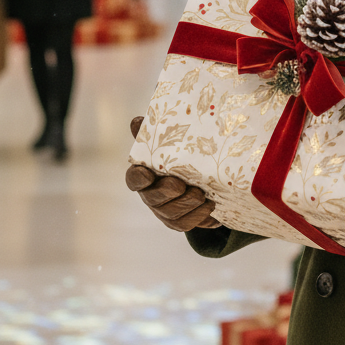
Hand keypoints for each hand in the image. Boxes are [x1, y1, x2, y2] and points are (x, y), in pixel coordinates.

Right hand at [125, 116, 221, 231]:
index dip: (139, 178)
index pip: (134, 179)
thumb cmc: (175, 157)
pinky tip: (210, 207)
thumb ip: (152, 133)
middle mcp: (151, 195)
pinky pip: (185, 224)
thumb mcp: (166, 143)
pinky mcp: (179, 221)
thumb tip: (138, 121)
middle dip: (167, 193)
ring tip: (202, 196)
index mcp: (144, 175)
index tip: (148, 173)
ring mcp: (164, 210)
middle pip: (153, 199)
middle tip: (182, 185)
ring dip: (186, 206)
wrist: (196, 176)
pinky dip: (199, 217)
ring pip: (171, 214)